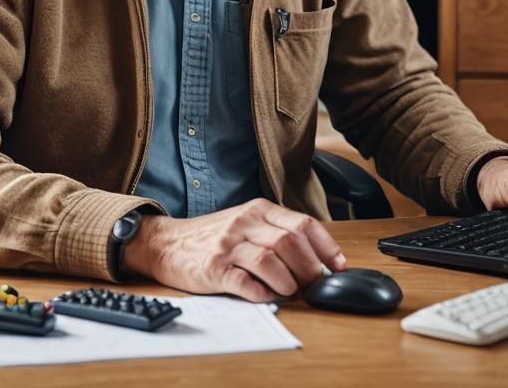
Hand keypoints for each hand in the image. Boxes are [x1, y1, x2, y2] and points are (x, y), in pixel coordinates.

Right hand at [120, 198, 346, 302]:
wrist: (168, 243)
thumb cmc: (215, 236)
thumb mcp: (247, 222)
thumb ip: (277, 234)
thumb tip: (317, 260)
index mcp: (259, 209)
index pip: (302, 223)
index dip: (325, 247)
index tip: (339, 266)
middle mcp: (245, 222)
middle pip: (289, 242)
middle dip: (310, 267)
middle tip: (315, 284)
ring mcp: (228, 245)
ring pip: (269, 259)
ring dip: (288, 281)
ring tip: (293, 292)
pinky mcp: (213, 269)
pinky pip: (243, 281)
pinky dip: (261, 292)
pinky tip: (268, 297)